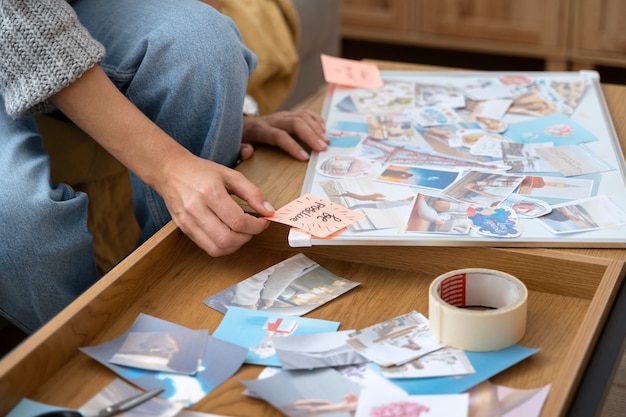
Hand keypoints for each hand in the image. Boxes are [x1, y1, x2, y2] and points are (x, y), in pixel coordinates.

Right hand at [158, 154, 273, 256]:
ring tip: (242, 233)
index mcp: (210, 192)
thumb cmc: (200, 171)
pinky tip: (229, 236)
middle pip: (228, 239)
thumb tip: (269, 210)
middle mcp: (197, 209)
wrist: (170, 171)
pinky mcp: (184, 230)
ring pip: (217, 248)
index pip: (238, 221)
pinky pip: (207, 248)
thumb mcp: (230, 175)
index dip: (257, 226)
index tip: (263, 221)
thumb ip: (252, 193)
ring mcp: (188, 222)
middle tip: (253, 228)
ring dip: (236, 245)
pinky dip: (223, 247)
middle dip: (247, 237)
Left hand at [240, 110, 328, 160]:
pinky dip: (315, 119)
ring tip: (326, 141)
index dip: (292, 146)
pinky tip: (323, 129)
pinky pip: (304, 113)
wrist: (243, 124)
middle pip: (295, 123)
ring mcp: (282, 115)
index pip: (279, 136)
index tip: (305, 158)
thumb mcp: (235, 146)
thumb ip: (240, 150)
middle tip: (323, 148)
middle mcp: (273, 119)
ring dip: (316, 128)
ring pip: (301, 116)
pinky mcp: (289, 114)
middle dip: (310, 135)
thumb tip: (248, 152)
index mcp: (260, 129)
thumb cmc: (242, 139)